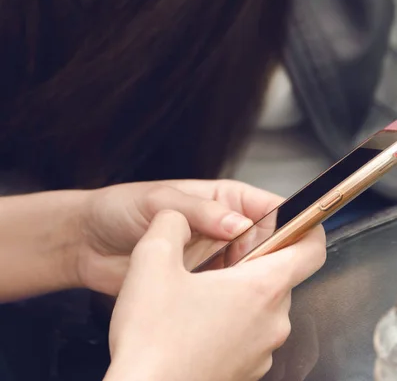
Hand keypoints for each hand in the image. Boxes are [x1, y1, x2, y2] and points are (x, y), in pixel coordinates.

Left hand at [77, 179, 281, 294]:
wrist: (87, 243)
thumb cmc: (121, 209)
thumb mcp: (159, 200)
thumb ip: (199, 209)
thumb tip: (237, 223)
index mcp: (222, 200)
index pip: (267, 206)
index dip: (288, 218)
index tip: (302, 232)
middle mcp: (224, 231)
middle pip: (268, 244)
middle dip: (271, 257)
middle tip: (264, 269)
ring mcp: (215, 262)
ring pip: (251, 275)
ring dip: (249, 283)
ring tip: (238, 289)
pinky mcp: (200, 290)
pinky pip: (226, 297)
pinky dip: (229, 303)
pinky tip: (220, 307)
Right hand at [105, 211, 325, 380]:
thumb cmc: (152, 339)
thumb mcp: (153, 260)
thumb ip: (171, 222)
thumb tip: (178, 217)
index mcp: (261, 288)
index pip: (312, 249)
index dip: (306, 225)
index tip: (292, 217)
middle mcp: (272, 322)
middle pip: (283, 274)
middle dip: (255, 258)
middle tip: (219, 253)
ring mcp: (261, 352)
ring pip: (264, 304)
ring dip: (241, 289)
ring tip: (199, 288)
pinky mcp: (246, 371)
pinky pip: (251, 331)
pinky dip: (233, 318)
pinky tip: (195, 319)